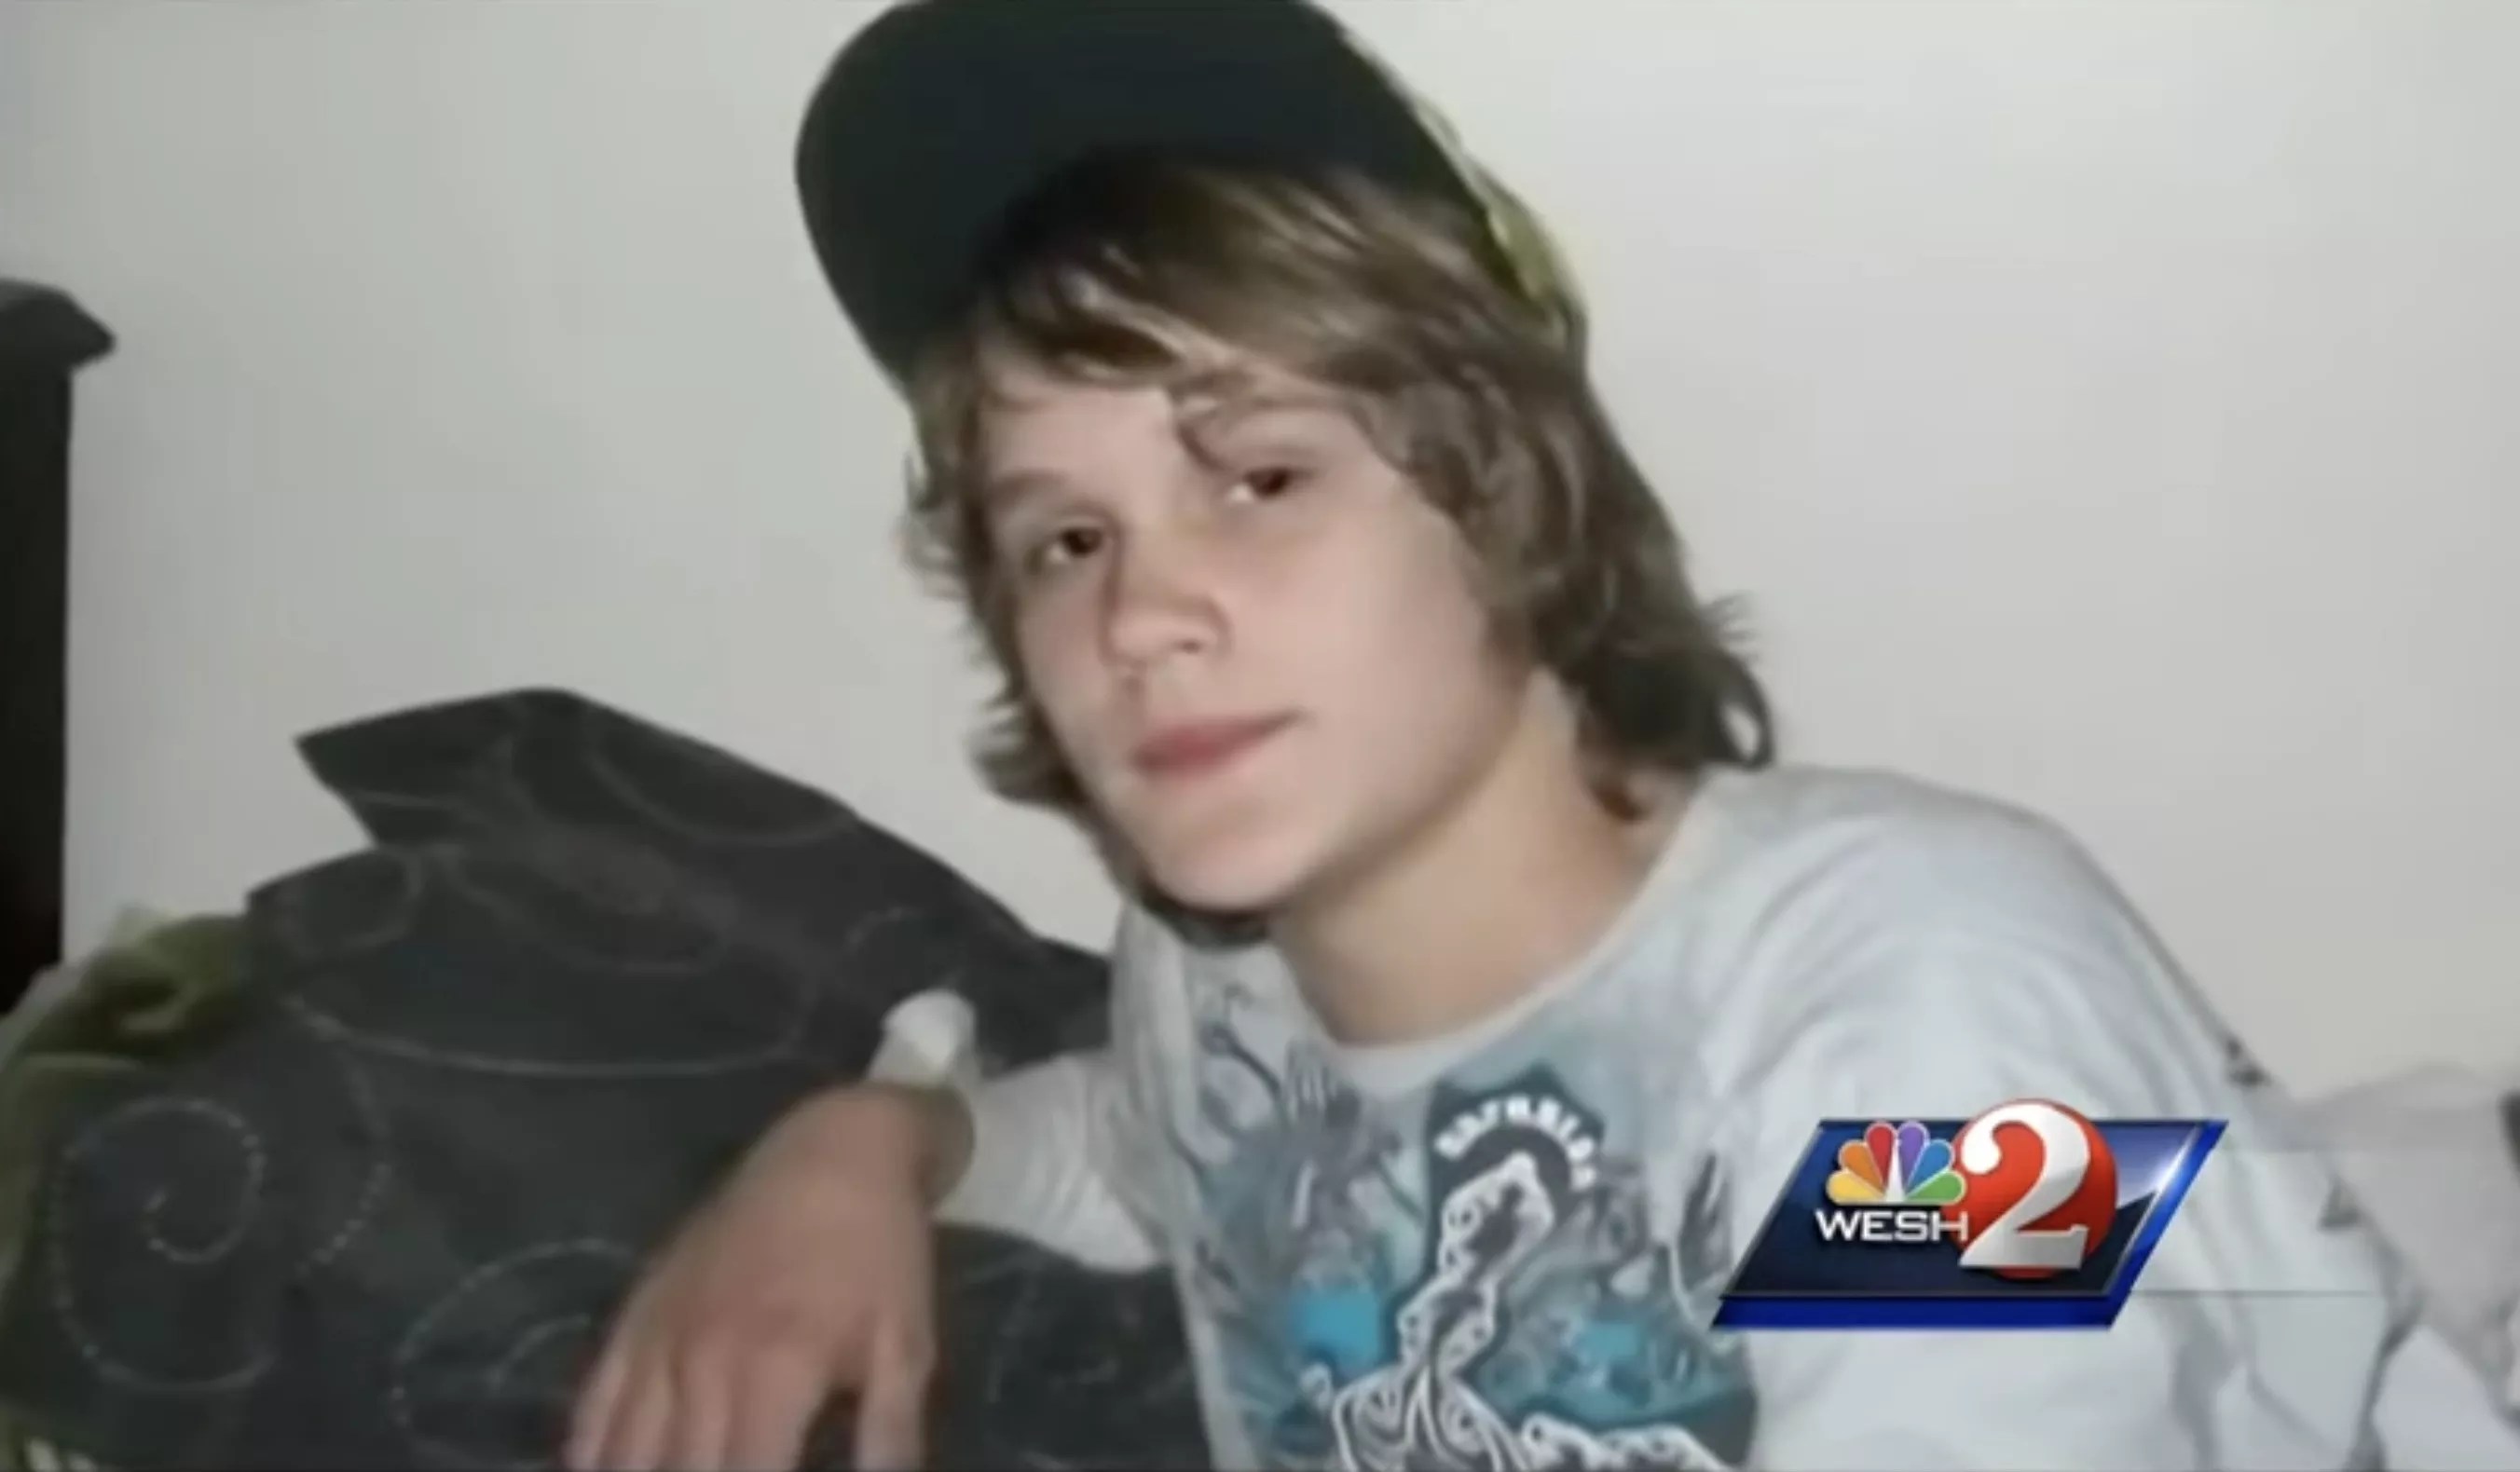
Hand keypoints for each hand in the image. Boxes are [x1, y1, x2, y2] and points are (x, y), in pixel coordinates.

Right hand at [564, 1085, 967, 1471]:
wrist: (832, 1151)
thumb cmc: (878, 1254)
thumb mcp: (906, 1348)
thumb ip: (889, 1439)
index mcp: (774, 1375)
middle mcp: (701, 1364)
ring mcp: (658, 1338)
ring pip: (621, 1453)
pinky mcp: (635, 1315)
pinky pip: (591, 1403)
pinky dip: (587, 1454)